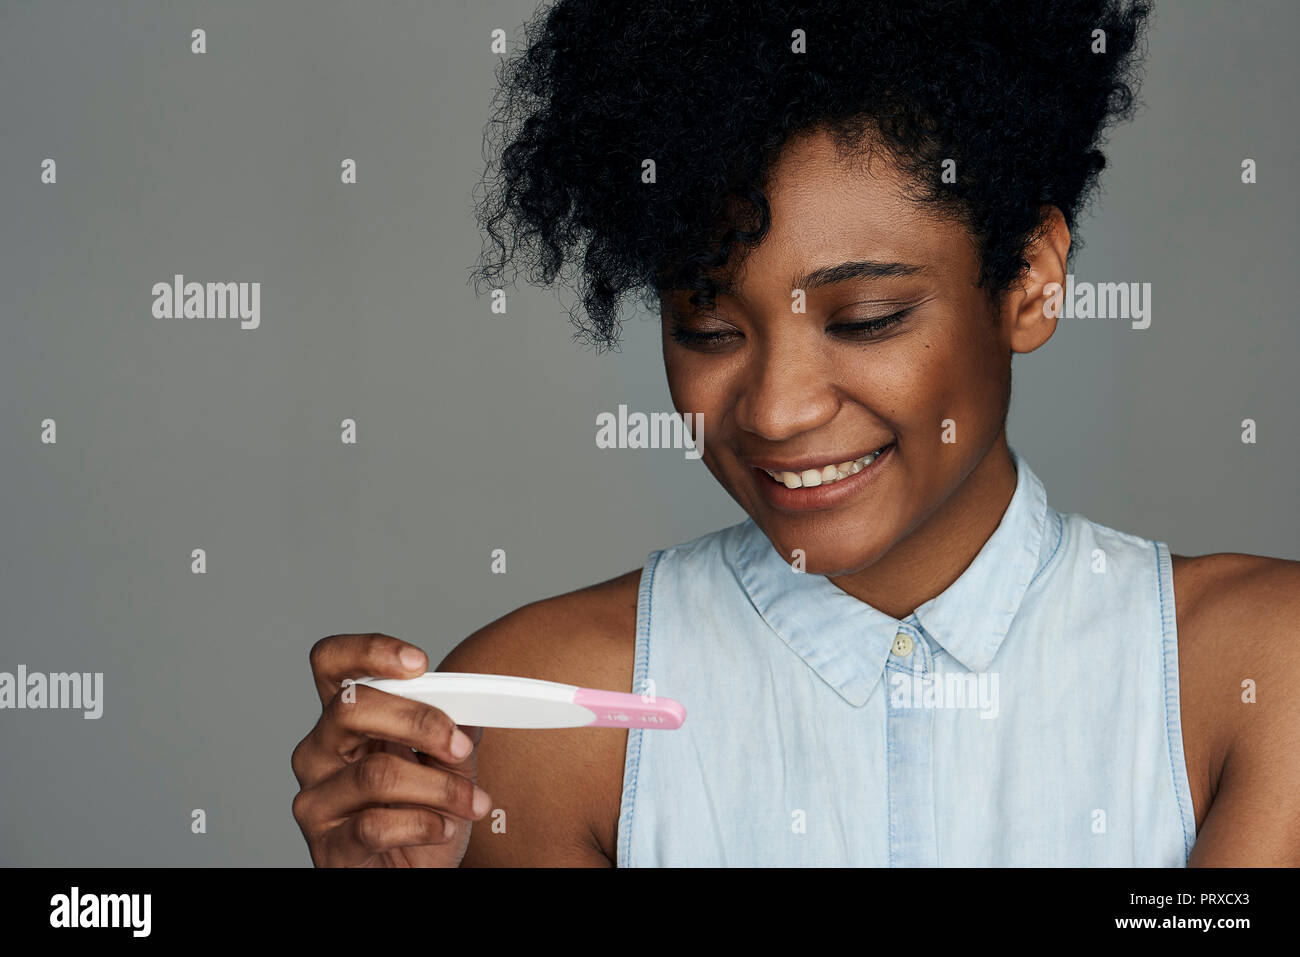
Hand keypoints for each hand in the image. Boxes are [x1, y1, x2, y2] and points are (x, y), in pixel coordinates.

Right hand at [290, 633, 492, 866]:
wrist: (414, 876)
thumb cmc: (423, 815)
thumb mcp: (446, 765)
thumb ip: (452, 731)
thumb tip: (470, 704)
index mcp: (344, 720)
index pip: (331, 663)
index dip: (368, 650)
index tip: (419, 663)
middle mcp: (318, 752)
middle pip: (350, 707)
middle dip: (418, 721)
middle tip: (460, 745)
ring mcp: (317, 800)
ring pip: (376, 773)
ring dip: (440, 787)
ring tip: (473, 803)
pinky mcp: (328, 847)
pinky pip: (376, 826)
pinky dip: (425, 825)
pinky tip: (445, 828)